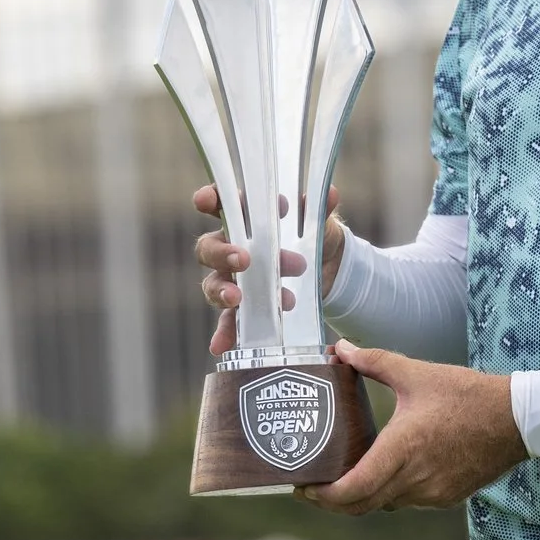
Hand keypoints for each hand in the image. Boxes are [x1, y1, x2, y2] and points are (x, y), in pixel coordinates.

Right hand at [192, 184, 347, 356]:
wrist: (333, 273)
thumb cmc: (317, 238)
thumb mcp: (321, 224)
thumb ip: (320, 210)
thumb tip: (329, 194)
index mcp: (249, 219)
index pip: (223, 204)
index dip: (210, 200)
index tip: (206, 201)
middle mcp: (234, 246)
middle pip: (210, 247)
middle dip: (222, 253)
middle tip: (244, 260)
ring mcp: (236, 279)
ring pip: (214, 283)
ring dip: (223, 291)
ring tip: (239, 299)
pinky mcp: (246, 307)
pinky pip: (228, 320)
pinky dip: (224, 332)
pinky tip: (220, 345)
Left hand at [301, 340, 525, 513]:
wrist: (517, 420)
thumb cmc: (467, 395)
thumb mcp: (416, 373)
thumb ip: (374, 361)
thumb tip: (341, 348)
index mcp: (401, 450)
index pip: (352, 490)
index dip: (323, 495)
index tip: (303, 486)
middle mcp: (414, 480)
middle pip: (361, 506)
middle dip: (333, 500)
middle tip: (312, 484)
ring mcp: (432, 494)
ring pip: (384, 505)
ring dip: (362, 495)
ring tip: (344, 474)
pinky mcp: (447, 497)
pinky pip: (407, 501)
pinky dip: (390, 491)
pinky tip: (385, 470)